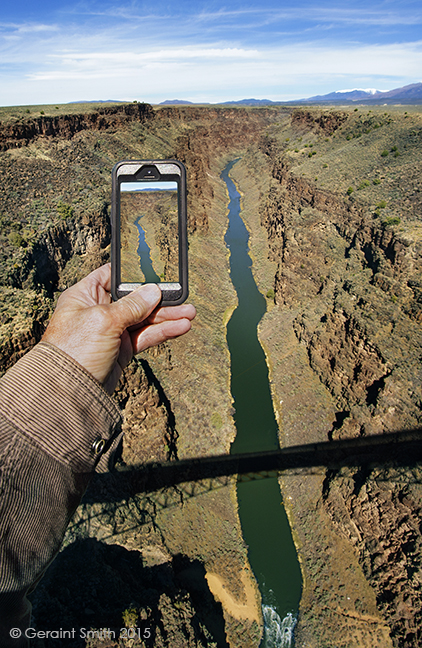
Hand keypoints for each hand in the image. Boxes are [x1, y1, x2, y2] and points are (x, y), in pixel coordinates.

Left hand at [42, 264, 195, 393]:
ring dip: (167, 316)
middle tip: (183, 297)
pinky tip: (180, 327)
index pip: (112, 275)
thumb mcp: (104, 320)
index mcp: (85, 295)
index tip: (157, 271)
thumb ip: (131, 305)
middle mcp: (98, 310)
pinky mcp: (121, 349)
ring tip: (190, 314)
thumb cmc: (75, 350)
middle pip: (134, 298)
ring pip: (144, 318)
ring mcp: (111, 330)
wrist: (70, 392)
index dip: (134, 272)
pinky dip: (162, 332)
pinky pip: (146, 336)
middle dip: (159, 298)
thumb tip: (153, 291)